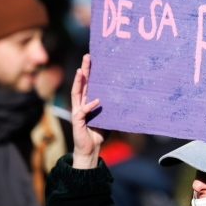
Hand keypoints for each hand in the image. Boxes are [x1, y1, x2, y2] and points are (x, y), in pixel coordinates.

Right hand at [71, 54, 104, 168]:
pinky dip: (90, 105)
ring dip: (79, 81)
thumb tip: (128, 96)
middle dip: (84, 69)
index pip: (88, 83)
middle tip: (86, 56)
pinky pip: (83, 111)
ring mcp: (78, 111)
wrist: (91, 149)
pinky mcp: (77, 121)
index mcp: (87, 101)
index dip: (89, 70)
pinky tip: (97, 100)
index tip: (93, 58)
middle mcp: (81, 103)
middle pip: (81, 83)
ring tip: (81, 70)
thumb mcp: (109, 116)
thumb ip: (113, 107)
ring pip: (77, 93)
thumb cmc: (99, 132)